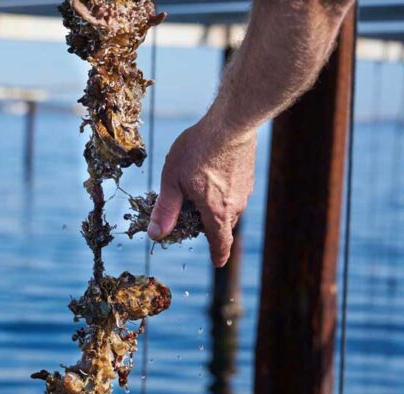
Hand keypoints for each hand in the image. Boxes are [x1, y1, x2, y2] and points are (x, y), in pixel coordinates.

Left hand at [147, 118, 255, 266]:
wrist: (231, 122)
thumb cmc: (199, 149)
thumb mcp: (172, 180)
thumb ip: (165, 209)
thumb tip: (155, 235)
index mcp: (217, 212)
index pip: (221, 243)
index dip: (218, 255)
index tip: (217, 262)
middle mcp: (235, 205)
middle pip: (222, 226)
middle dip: (208, 227)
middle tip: (190, 217)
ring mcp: (245, 189)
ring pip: (229, 208)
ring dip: (215, 207)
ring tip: (197, 191)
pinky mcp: (248, 175)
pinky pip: (234, 192)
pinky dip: (223, 192)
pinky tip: (211, 174)